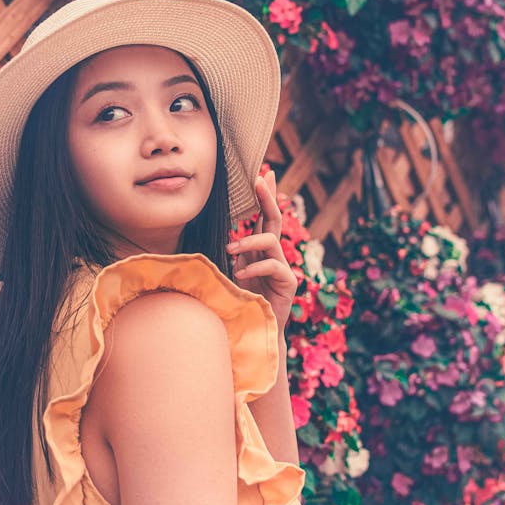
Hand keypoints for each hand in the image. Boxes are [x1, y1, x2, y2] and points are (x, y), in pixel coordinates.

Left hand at [226, 169, 296, 332]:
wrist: (251, 330)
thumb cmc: (237, 301)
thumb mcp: (227, 272)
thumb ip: (228, 255)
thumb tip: (217, 235)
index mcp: (260, 249)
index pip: (264, 216)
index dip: (266, 195)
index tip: (266, 174)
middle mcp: (273, 254)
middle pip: (274, 218)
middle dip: (268, 197)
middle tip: (259, 178)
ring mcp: (282, 267)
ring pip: (270, 240)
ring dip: (248, 241)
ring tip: (230, 250)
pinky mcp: (287, 283)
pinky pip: (273, 266)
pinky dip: (254, 267)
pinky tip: (239, 274)